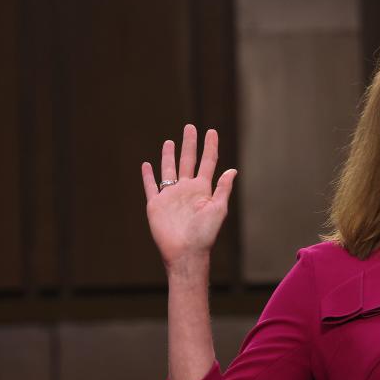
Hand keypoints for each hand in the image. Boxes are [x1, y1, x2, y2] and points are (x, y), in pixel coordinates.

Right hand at [140, 124, 236, 269]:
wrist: (186, 252)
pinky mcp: (156, 204)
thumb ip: (223, 189)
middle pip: (188, 160)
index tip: (212, 131)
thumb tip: (232, 170)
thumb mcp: (218, 209)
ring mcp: (170, 196)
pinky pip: (151, 186)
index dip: (210, 147)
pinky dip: (148, 176)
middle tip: (190, 127)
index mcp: (203, 190)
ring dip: (169, 156)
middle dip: (190, 144)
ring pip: (169, 170)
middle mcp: (186, 190)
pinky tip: (147, 165)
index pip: (207, 162)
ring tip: (170, 142)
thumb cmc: (204, 234)